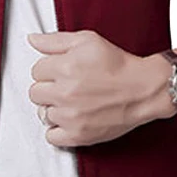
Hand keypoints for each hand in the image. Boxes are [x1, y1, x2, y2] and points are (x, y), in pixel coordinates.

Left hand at [27, 29, 176, 146]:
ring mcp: (71, 116)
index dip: (49, 69)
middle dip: (48, 88)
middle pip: (35, 92)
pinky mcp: (79, 135)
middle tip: (67, 86)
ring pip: (42, 114)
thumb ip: (55, 40)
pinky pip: (51, 136)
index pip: (36, 70)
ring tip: (72, 102)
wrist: (144, 89)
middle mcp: (65, 93)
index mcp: (65, 67)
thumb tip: (32, 40)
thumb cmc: (119, 65)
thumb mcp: (88, 41)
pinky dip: (57, 130)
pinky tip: (69, 119)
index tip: (62, 71)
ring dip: (53, 108)